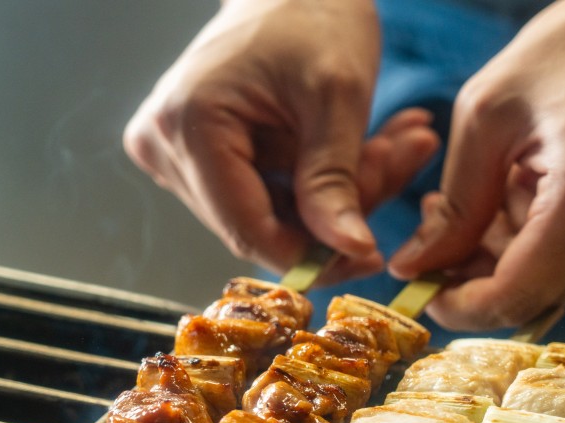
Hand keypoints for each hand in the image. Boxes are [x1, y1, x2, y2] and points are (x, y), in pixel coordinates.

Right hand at [125, 0, 437, 282]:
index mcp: (189, 126)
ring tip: (393, 145)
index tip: (371, 253)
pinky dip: (319, 180)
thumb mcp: (337, 96)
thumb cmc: (313, 13)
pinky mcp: (193, 154)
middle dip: (336, 211)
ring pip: (270, 213)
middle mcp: (164, 145)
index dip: (313, 256)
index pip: (248, 231)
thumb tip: (348, 252)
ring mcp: (173, 152)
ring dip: (337, 193)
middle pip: (261, 223)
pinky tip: (365, 147)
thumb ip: (336, 180)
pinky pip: (264, 193)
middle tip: (400, 164)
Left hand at [390, 0, 564, 330]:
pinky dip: (538, 247)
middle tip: (442, 221)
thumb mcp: (487, 115)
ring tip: (492, 189)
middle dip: (476, 273)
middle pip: (532, 298)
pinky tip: (528, 193)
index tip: (420, 287)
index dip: (460, 307)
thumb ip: (455, 208)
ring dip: (505, 256)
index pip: (517, 296)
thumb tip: (414, 269)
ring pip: (552, 288)